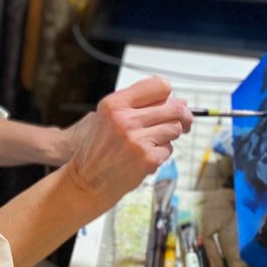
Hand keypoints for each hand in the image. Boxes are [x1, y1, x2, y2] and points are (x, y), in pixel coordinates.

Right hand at [61, 76, 190, 213]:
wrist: (85, 180)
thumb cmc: (97, 149)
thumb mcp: (107, 116)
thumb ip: (137, 105)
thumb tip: (178, 102)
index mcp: (114, 104)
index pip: (159, 86)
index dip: (168, 95)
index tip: (169, 101)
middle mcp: (125, 120)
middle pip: (173, 108)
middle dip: (181, 115)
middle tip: (181, 120)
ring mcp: (137, 140)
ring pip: (175, 128)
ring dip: (170, 135)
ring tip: (154, 140)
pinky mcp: (147, 159)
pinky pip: (169, 149)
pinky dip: (161, 153)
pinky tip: (146, 155)